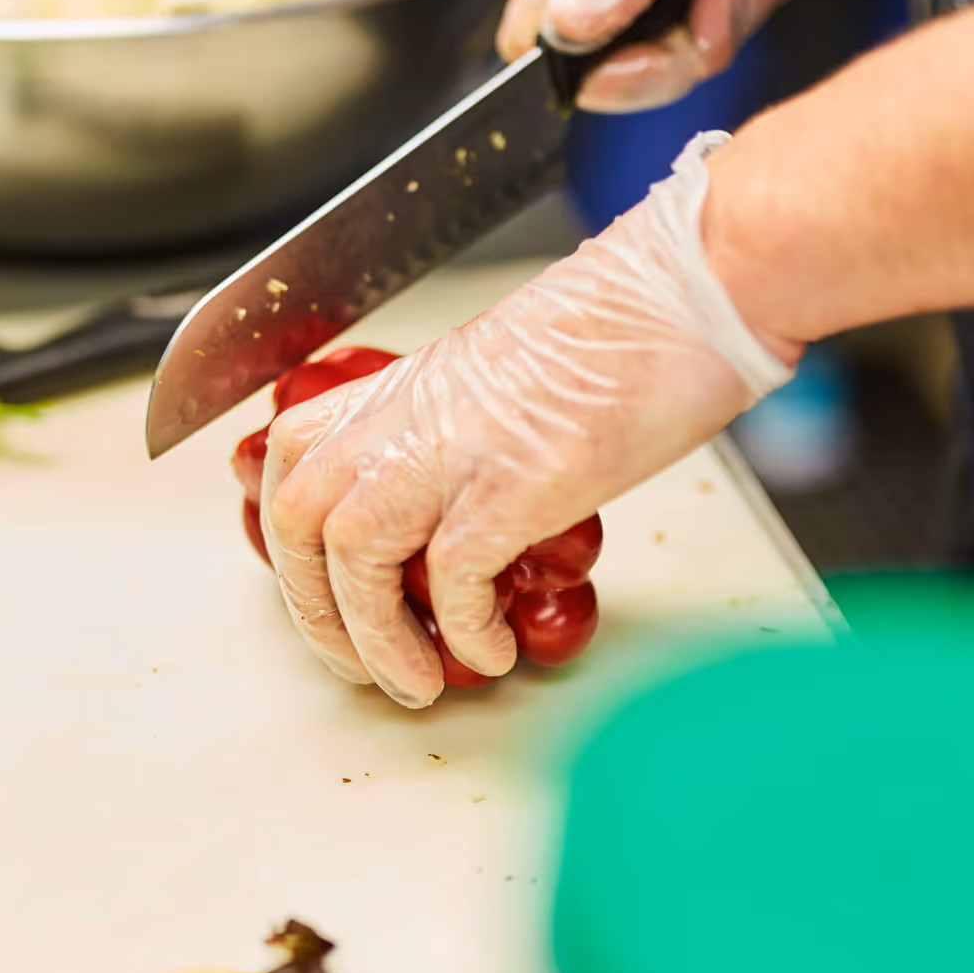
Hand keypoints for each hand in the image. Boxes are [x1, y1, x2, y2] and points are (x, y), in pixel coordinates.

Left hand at [258, 134, 796, 706]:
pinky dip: (464, 630)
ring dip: (377, 638)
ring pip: (354, 557)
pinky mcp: (509, 486)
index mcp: (399, 388)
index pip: (289, 457)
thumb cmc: (618, 330)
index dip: (290, 534)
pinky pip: (452, 580)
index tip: (316, 588)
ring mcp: (452, 450)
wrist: (684, 290)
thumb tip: (455, 497)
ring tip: (418, 682)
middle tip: (356, 663)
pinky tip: (493, 651)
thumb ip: (457, 428)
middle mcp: (406, 417)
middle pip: (299, 520)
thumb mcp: (501, 375)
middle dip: (316, 609)